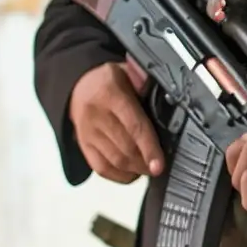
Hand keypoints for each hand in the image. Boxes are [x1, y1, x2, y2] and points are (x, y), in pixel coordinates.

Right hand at [68, 59, 161, 183]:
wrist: (78, 85)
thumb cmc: (110, 79)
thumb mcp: (130, 71)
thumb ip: (147, 83)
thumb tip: (168, 97)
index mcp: (111, 94)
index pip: (134, 126)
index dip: (149, 147)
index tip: (159, 164)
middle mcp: (97, 116)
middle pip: (125, 148)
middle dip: (145, 161)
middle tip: (161, 165)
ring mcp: (88, 133)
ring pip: (113, 161)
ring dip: (135, 169)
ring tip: (150, 169)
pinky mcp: (83, 145)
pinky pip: (100, 167)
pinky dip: (118, 175)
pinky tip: (132, 173)